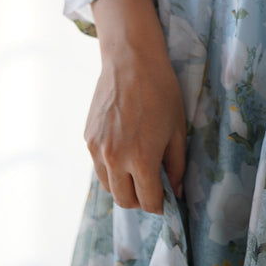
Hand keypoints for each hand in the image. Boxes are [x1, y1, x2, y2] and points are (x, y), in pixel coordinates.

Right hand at [85, 0, 186, 212]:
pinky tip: (124, 150)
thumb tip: (177, 191)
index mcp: (141, 161)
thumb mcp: (178, 130)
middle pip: (125, 201)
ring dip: (124, 186)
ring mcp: (97, 150)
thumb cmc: (161, 92)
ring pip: (109, 187)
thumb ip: (176, 166)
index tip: (167, 199)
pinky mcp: (88, 139)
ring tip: (138, 169)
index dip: (161, 205)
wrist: (131, 61)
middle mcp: (115, 160)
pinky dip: (111, 168)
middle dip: (141, 200)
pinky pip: (99, 166)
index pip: (149, 202)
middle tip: (153, 187)